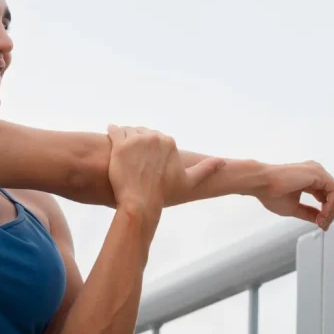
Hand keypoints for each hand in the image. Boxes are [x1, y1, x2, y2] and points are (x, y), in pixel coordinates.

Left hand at [106, 125, 224, 218]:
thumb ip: (206, 169)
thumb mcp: (189, 181)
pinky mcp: (120, 144)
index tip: (144, 159)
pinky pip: (114, 130)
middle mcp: (154, 137)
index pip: (156, 137)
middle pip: (142, 132)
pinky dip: (112, 131)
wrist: (141, 202)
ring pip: (127, 130)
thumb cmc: (165, 193)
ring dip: (124, 137)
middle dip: (136, 142)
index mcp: (169, 142)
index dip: (149, 147)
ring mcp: (136, 140)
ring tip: (121, 149)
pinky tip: (110, 134)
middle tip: (131, 156)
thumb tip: (223, 163)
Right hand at [253, 161, 333, 229]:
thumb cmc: (270, 192)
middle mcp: (315, 172)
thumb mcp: (294, 208)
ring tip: (322, 221)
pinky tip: (322, 215)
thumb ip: (308, 213)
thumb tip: (320, 219)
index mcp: (309, 178)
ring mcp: (318, 172)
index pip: (326, 195)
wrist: (261, 183)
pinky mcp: (318, 174)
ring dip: (332, 211)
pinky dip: (332, 206)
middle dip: (331, 212)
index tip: (320, 224)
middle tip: (323, 224)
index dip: (327, 211)